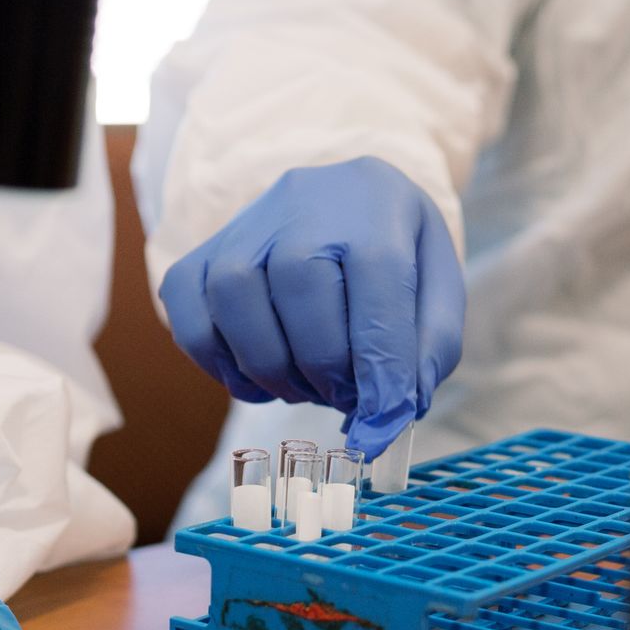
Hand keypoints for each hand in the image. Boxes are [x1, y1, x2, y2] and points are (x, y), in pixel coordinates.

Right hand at [159, 157, 464, 459]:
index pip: (378, 279)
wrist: (339, 206)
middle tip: (346, 396)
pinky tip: (260, 377)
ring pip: (237, 306)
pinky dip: (223, 368)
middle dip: (327, 369)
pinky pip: (192, 324)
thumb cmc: (393, 255)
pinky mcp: (197, 262)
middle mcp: (300, 206)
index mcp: (373, 206)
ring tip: (307, 386)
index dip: (381, 364)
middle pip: (301, 290)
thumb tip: (395, 411)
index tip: (384, 423)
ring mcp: (240, 232)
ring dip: (275, 372)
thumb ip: (431, 348)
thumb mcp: (437, 287)